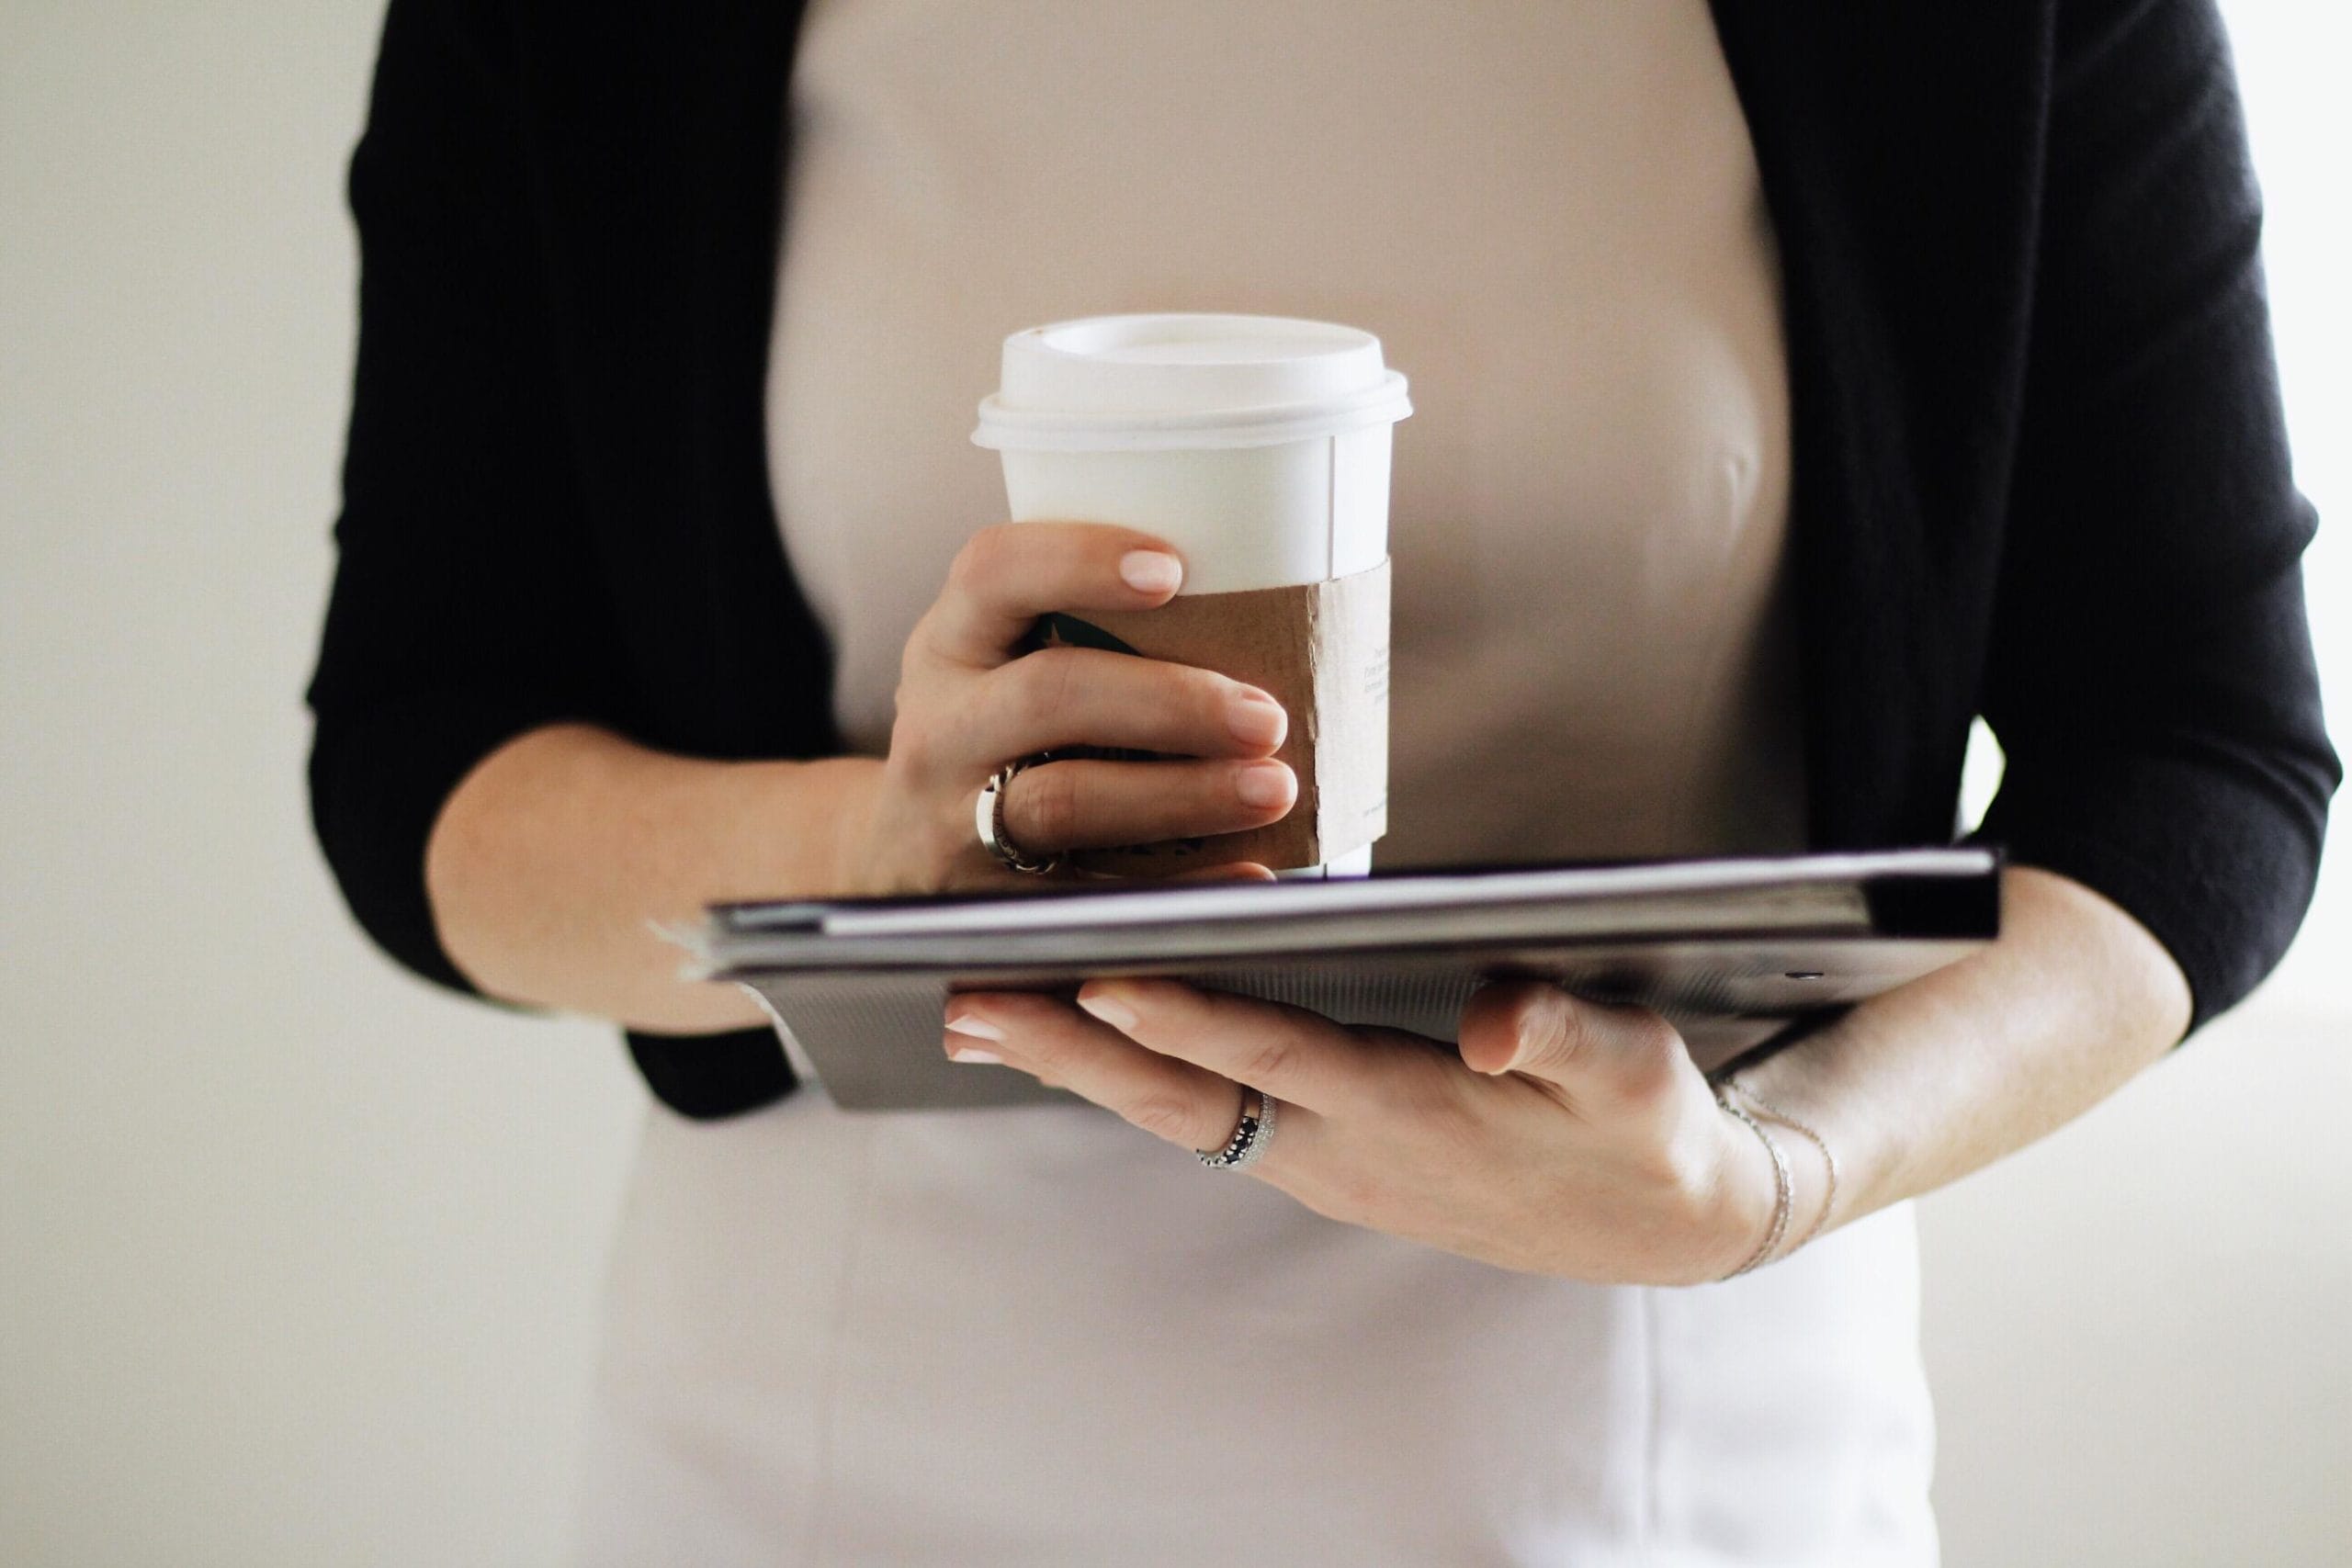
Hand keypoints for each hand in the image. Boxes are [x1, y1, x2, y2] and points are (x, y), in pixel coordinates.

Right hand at [841, 523, 1296, 893]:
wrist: (894, 853)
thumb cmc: (994, 733)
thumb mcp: (999, 661)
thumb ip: (1087, 629)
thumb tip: (1272, 607)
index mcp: (952, 641)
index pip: (994, 572)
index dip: (1080, 561)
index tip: (1173, 569)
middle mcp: (942, 724)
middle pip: (1049, 697)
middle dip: (1169, 702)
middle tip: (1264, 716)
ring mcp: (953, 817)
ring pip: (1064, 801)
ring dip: (1182, 794)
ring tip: (1272, 788)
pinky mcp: (988, 899)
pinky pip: (1088, 896)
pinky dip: (1179, 887)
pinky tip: (1248, 873)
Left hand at [941, 978, 1786, 1284]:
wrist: (1657, 1228)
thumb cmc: (1642, 1129)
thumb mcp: (1636, 1071)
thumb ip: (1564, 1032)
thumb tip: (1490, 1018)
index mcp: (1411, 1113)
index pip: (1278, 1052)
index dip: (1187, 1013)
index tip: (1094, 973)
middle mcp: (1344, 1149)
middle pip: (1183, 1095)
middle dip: (1070, 1047)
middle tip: (964, 1002)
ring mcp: (1323, 1165)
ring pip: (1175, 1111)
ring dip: (1075, 1064)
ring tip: (976, 1012)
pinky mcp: (1323, 1162)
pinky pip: (1202, 1116)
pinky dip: (1128, 1075)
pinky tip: (1072, 1039)